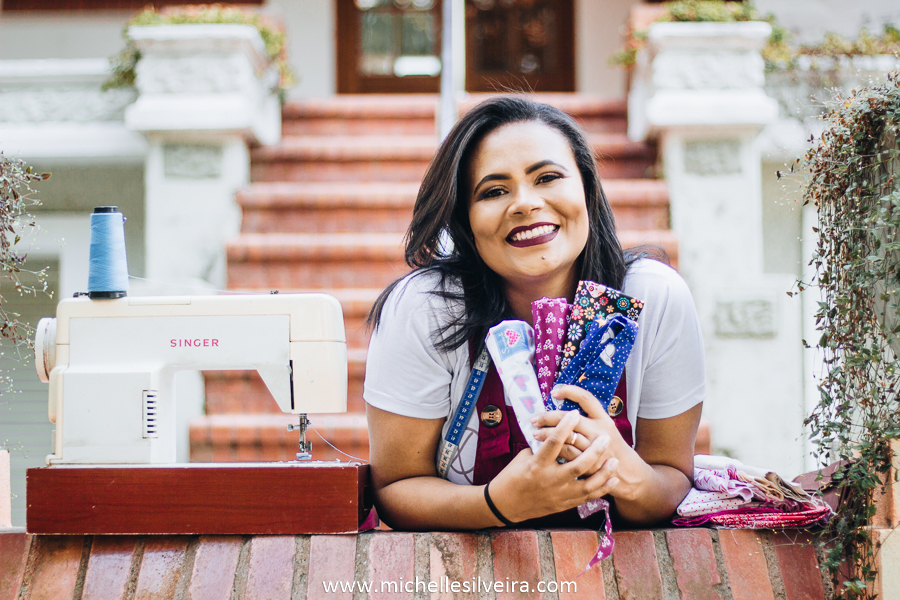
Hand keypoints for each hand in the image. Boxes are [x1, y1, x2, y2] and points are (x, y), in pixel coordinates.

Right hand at [487, 409, 619, 523]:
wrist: (506, 505)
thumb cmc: (513, 476)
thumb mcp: (523, 457)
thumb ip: (542, 446)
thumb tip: (557, 431)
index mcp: (537, 465)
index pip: (554, 442)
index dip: (565, 426)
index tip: (575, 413)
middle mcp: (550, 480)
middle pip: (577, 465)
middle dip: (594, 452)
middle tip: (605, 438)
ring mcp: (559, 494)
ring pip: (587, 484)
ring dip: (603, 472)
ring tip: (614, 460)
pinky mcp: (564, 504)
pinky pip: (587, 497)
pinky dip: (602, 489)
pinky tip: (612, 480)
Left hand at [531, 384, 621, 462]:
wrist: (625, 471)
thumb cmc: (610, 448)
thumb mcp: (605, 429)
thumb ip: (588, 420)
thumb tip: (563, 412)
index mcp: (604, 419)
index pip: (586, 399)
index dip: (570, 391)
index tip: (554, 392)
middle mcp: (600, 430)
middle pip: (570, 418)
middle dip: (549, 417)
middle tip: (535, 419)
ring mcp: (594, 447)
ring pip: (566, 436)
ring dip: (547, 434)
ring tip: (535, 433)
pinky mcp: (589, 463)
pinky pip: (567, 453)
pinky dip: (554, 450)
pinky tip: (544, 449)